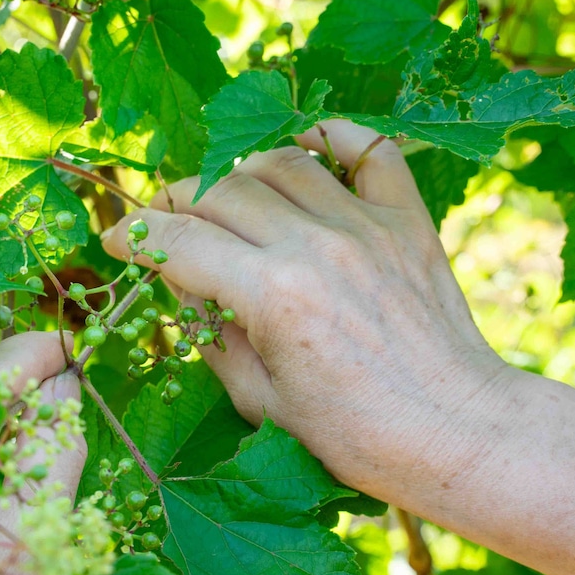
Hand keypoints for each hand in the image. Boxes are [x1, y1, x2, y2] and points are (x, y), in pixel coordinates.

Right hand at [103, 120, 516, 511]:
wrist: (457, 434)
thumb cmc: (358, 437)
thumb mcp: (263, 403)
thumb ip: (214, 339)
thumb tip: (186, 290)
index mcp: (274, 297)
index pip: (180, 241)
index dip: (136, 236)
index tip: (117, 240)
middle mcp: (317, 247)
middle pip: (222, 192)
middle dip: (177, 200)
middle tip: (164, 219)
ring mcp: (367, 227)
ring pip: (282, 162)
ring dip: (240, 172)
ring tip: (225, 196)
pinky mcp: (409, 223)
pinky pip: (371, 153)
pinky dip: (334, 137)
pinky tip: (305, 142)